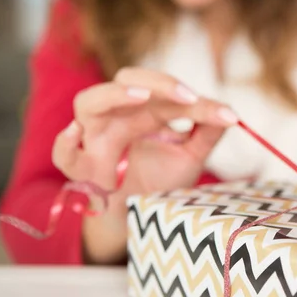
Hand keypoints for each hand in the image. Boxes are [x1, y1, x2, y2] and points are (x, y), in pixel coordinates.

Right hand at [51, 67, 236, 262]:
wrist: (139, 216)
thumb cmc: (160, 181)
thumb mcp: (190, 156)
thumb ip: (207, 133)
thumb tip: (232, 114)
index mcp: (143, 109)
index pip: (162, 88)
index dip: (191, 95)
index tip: (224, 114)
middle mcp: (118, 116)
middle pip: (126, 80)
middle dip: (156, 82)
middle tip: (186, 96)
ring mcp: (95, 139)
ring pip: (88, 103)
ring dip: (113, 95)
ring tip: (140, 96)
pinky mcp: (83, 170)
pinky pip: (65, 156)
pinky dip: (65, 144)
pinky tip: (77, 134)